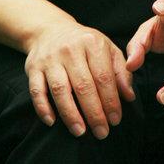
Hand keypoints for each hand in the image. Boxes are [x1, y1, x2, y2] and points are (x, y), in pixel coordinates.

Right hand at [24, 21, 134, 138]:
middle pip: (83, 85)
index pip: (103, 76)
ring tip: (80, 131)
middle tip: (101, 132)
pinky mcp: (33, 67)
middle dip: (94, 113)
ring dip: (70, 114)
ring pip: (60, 90)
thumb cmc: (84, 45)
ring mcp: (50, 59)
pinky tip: (52, 121)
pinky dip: (43, 108)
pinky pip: (36, 90)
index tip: (116, 120)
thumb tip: (129, 96)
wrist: (51, 30)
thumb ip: (121, 71)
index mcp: (92, 43)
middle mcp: (70, 49)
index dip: (111, 100)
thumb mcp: (107, 49)